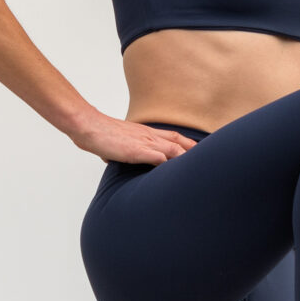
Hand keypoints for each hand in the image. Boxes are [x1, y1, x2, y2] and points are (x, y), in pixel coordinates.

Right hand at [71, 113, 197, 165]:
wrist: (88, 125)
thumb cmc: (99, 134)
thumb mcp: (117, 142)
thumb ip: (124, 149)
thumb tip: (119, 158)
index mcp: (145, 132)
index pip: (173, 136)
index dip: (188, 144)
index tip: (200, 151)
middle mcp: (149, 135)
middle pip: (179, 141)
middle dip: (195, 151)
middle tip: (212, 160)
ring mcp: (144, 142)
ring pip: (174, 149)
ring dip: (187, 159)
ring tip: (201, 170)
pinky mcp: (137, 151)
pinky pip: (158, 157)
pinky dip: (170, 165)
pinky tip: (178, 174)